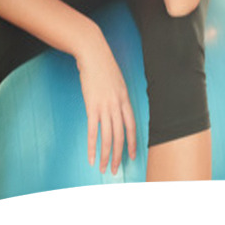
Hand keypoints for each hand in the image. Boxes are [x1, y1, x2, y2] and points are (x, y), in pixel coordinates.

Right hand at [76, 36, 136, 174]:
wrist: (93, 55)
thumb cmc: (104, 67)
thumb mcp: (117, 82)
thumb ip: (118, 97)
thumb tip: (116, 109)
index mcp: (125, 99)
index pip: (132, 126)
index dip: (132, 142)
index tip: (132, 155)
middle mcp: (118, 105)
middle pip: (121, 135)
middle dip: (119, 155)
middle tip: (116, 169)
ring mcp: (105, 107)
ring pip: (108, 137)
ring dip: (107, 155)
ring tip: (104, 168)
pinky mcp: (92, 107)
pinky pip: (93, 131)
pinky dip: (93, 147)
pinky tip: (92, 157)